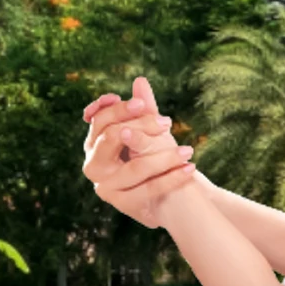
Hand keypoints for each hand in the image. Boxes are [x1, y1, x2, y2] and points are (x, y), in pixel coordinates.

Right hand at [82, 76, 194, 226]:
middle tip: (166, 122)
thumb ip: (143, 110)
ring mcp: (106, 187)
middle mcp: (93, 165)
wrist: (169, 199)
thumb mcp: (151, 132)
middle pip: (111, 138)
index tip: (141, 104)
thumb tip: (140, 81)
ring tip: (188, 151)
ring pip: (135, 167)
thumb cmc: (157, 160)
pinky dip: (172, 178)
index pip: (100, 119)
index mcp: (94, 143)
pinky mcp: (123, 204)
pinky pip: (149, 188)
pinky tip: (190, 170)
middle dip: (141, 127)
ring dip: (165, 157)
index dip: (119, 110)